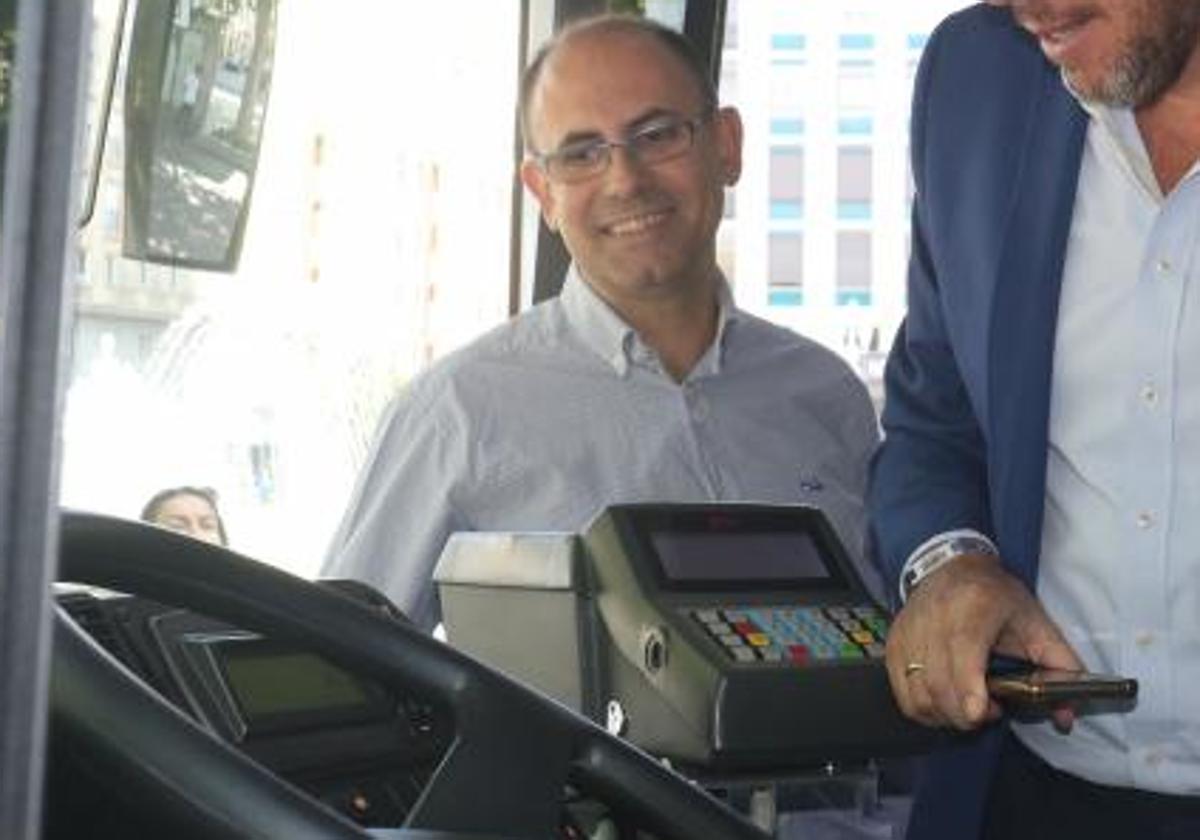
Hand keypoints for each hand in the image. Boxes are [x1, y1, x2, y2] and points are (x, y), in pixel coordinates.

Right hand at [885, 553, 1083, 730]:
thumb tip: (1065, 717)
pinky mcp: (893, 646)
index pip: (961, 651)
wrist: (949, 568)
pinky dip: (924, 709)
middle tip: (988, 712)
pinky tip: (944, 704)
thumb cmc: (994, 596)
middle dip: (965, 714)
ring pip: (919, 694)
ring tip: (967, 707)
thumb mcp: (1035, 622)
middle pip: (939, 682)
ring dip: (945, 715)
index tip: (978, 713)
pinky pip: (904, 694)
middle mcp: (934, 619)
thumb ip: (1059, 667)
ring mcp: (908, 633)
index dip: (968, 687)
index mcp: (973, 607)